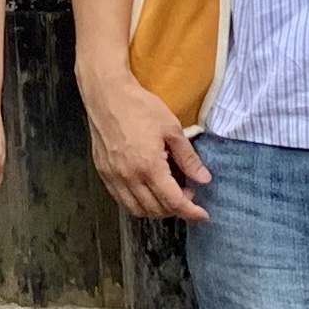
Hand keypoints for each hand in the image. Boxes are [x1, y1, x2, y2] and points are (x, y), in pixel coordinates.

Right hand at [81, 66, 209, 222]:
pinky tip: (147, 190)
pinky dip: (138, 202)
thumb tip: (204, 179)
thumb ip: (188, 158)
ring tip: (168, 193)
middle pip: (156, 209)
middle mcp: (129, 176)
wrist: (107, 94)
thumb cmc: (139, 106)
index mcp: (149, 166)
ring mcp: (114, 176)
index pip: (173, 202)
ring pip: (137, 209)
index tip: (203, 215)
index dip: (191, 212)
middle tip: (187, 193)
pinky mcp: (103, 172)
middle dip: (176, 209)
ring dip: (156, 209)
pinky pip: (121, 199)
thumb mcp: (171, 128)